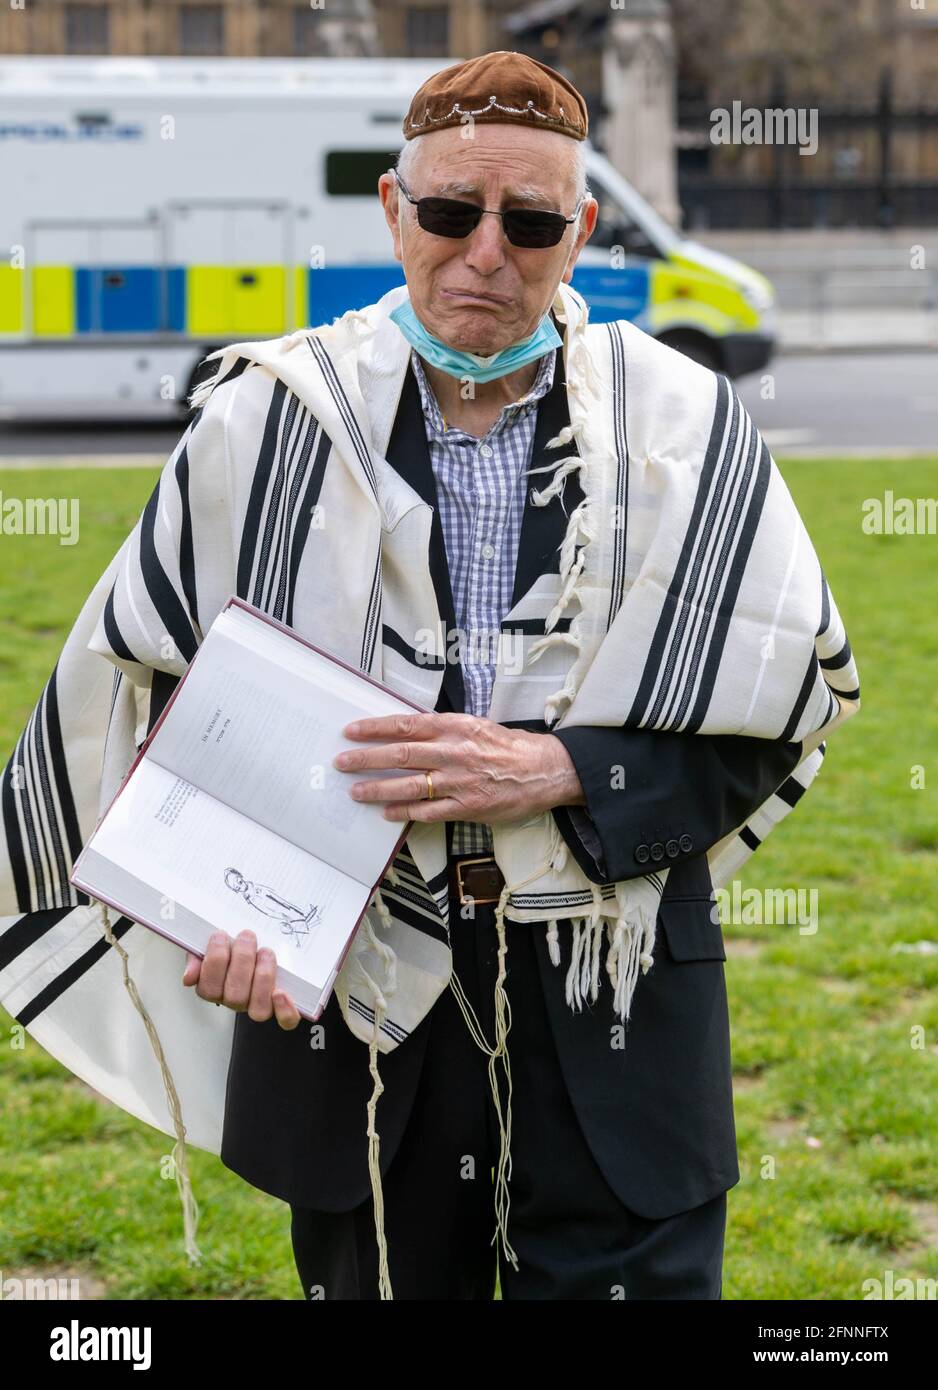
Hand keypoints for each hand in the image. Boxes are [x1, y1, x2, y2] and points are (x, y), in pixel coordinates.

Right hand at [182, 929, 300, 1029]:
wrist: (254, 941)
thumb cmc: (231, 943)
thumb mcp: (208, 945)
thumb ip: (196, 959)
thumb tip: (189, 978)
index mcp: (215, 989)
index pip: (209, 989)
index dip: (215, 962)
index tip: (220, 935)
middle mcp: (236, 1001)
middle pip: (235, 996)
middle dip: (241, 961)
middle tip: (247, 936)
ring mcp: (258, 1005)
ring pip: (258, 1010)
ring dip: (262, 978)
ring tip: (265, 952)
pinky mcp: (282, 1008)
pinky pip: (286, 1021)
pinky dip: (285, 1011)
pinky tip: (282, 992)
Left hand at [332, 712, 585, 823]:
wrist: (543, 770)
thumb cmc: (507, 746)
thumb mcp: (474, 726)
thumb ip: (442, 730)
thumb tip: (406, 731)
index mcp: (456, 727)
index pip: (406, 725)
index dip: (375, 728)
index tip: (351, 731)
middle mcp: (455, 752)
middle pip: (401, 754)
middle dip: (366, 759)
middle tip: (341, 762)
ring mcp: (460, 781)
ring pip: (410, 785)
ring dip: (378, 788)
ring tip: (355, 791)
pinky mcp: (468, 807)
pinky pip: (429, 811)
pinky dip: (405, 811)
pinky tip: (387, 813)